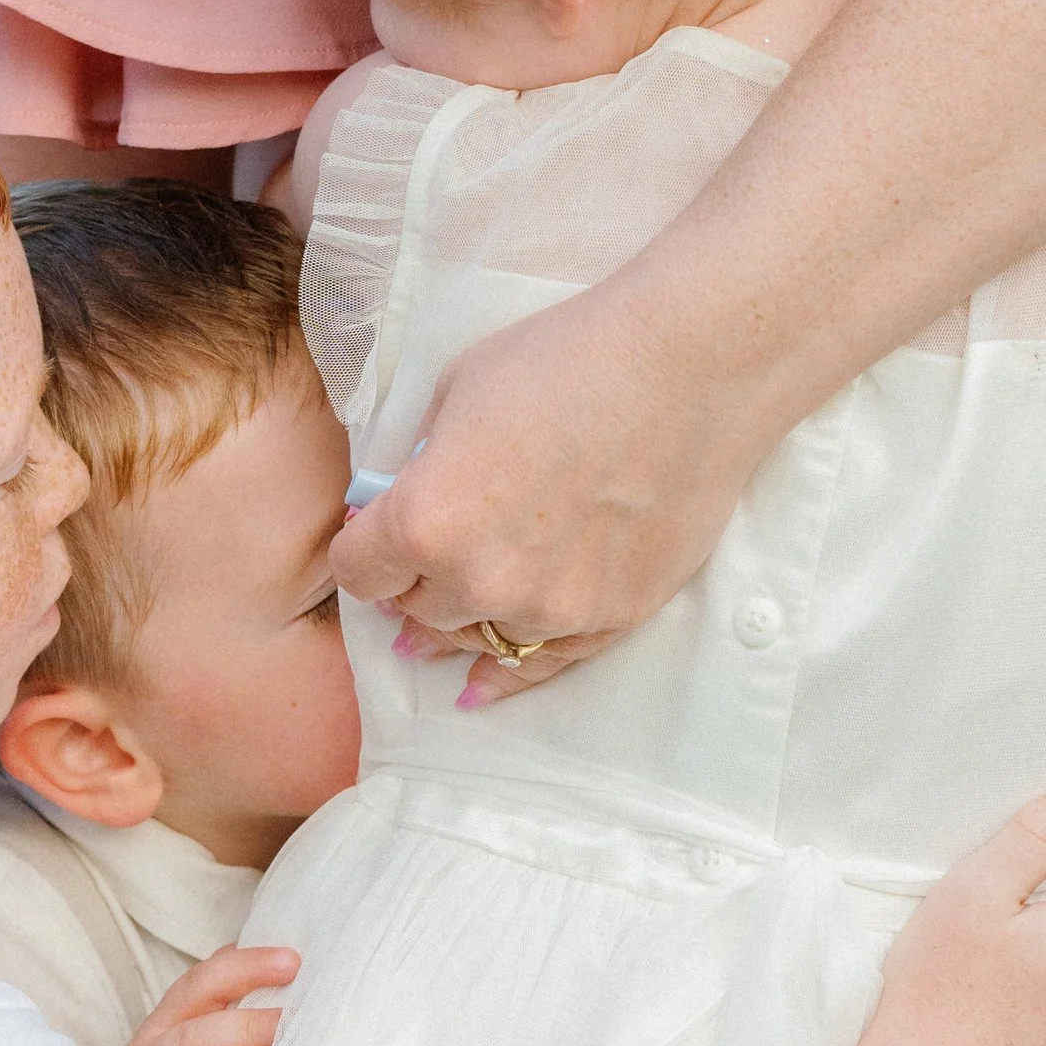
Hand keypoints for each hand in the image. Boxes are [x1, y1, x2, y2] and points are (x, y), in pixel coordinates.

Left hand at [330, 262, 766, 696]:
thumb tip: (408, 494)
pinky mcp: (611, 618)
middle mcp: (479, 582)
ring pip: (476, 637)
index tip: (372, 536)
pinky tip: (480, 684)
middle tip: (425, 557)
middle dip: (412, 581)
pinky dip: (506, 672)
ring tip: (447, 616)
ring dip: (459, 620)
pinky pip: (542, 664)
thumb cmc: (567, 360)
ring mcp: (549, 609)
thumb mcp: (458, 392)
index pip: (358, 568)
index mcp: (425, 522)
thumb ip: (424, 462)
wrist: (687, 371)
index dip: (362, 546)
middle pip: (415, 608)